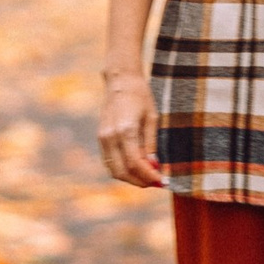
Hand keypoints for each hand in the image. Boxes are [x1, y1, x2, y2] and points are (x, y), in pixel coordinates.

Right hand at [99, 72, 162, 189]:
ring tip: (148, 177)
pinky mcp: (100, 138)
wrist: (120, 81)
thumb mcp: (152, 118)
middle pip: (122, 172)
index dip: (149, 176)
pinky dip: (122, 169)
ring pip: (113, 170)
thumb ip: (151, 144)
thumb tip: (154, 166)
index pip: (135, 163)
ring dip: (130, 178)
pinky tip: (137, 168)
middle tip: (156, 182)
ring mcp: (102, 138)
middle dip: (140, 181)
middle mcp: (110, 136)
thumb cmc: (140, 96)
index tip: (162, 181)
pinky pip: (110, 161)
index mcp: (125, 130)